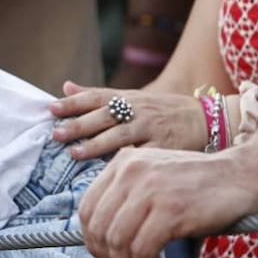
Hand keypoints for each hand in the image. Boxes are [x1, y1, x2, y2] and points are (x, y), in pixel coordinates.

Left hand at [50, 82, 207, 159]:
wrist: (206, 120)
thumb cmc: (160, 111)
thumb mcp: (132, 98)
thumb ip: (97, 95)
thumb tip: (64, 87)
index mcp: (127, 98)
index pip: (96, 97)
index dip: (74, 102)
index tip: (52, 108)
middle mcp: (138, 111)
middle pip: (105, 116)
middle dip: (79, 124)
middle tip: (56, 133)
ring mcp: (152, 129)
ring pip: (121, 135)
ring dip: (96, 144)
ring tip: (75, 153)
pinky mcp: (165, 148)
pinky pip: (143, 155)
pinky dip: (126, 161)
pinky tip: (110, 170)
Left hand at [80, 146, 257, 257]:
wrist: (246, 175)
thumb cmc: (200, 186)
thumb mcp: (154, 179)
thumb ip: (124, 201)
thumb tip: (98, 247)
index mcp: (123, 163)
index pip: (86, 209)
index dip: (91, 241)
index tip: (106, 257)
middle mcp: (132, 172)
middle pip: (99, 229)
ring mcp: (151, 190)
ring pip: (117, 243)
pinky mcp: (171, 210)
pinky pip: (141, 251)